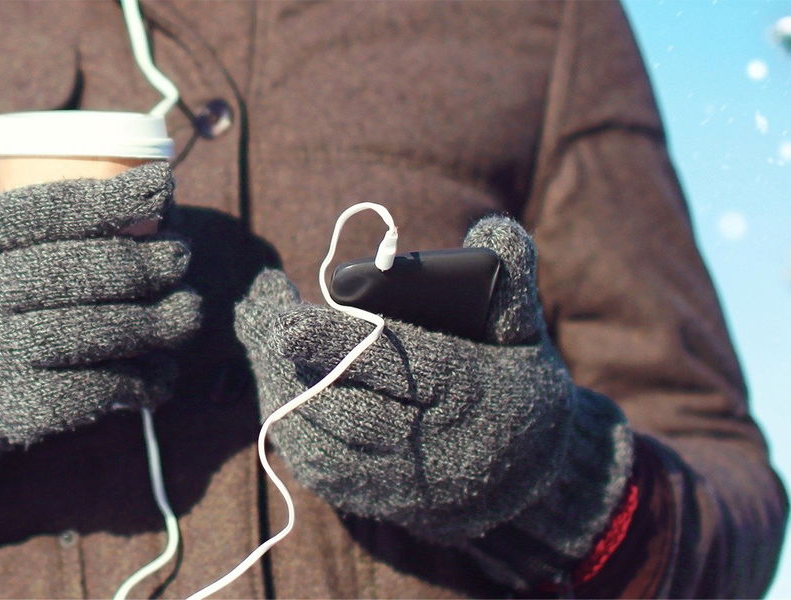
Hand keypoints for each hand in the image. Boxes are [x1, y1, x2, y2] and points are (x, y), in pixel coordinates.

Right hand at [0, 162, 201, 515]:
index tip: (161, 188)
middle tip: (180, 257)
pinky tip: (162, 374)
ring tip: (188, 313)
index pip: (40, 213)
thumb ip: (39, 227)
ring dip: (157, 322)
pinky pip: (94, 390)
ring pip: (94, 331)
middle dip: (143, 263)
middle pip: (76, 272)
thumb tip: (152, 194)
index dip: (106, 200)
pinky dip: (141, 380)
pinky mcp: (14, 409)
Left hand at [234, 215, 632, 586]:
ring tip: (263, 338)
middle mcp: (436, 447)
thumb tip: (493, 229)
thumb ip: (509, 279)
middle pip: (349, 408)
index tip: (289, 322)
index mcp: (472, 394)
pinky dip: (291, 425)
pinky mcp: (377, 501)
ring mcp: (404, 483)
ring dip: (285, 390)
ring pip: (325, 442)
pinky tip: (278, 384)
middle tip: (263, 316)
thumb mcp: (524, 330)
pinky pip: (320, 469)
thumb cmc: (516, 382)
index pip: (398, 368)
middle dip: (297, 364)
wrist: (528, 478)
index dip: (338, 346)